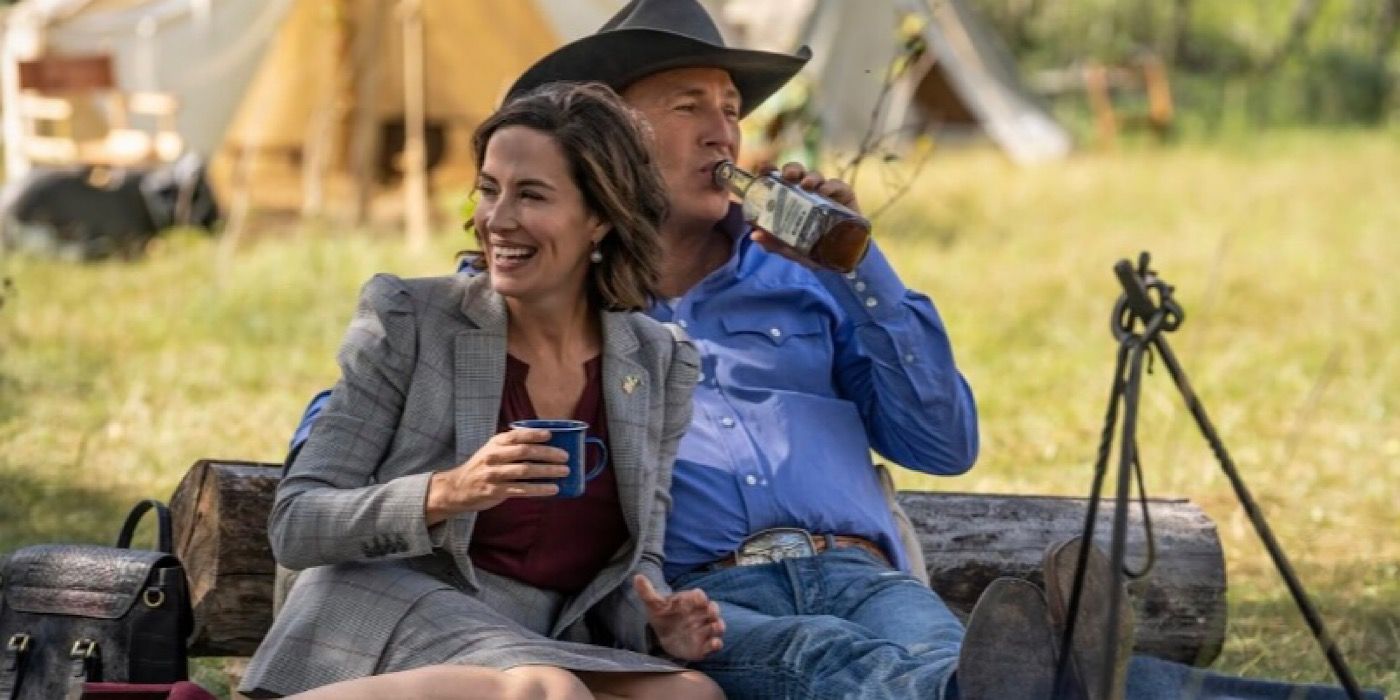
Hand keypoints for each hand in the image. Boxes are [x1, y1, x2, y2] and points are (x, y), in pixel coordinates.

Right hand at [425, 428, 568, 523]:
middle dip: (547, 453)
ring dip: (547, 471)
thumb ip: (513, 447)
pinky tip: (553, 489)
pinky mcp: (495, 491)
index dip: (534, 434)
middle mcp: (493, 457)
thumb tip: (547, 444)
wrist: (458, 487)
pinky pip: (521, 490)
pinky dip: (539, 489)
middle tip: (565, 456)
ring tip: (564, 472)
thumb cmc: (483, 467)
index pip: (516, 436)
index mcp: (495, 443)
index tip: (550, 435)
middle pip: (524, 452)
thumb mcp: (493, 451)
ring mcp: (494, 475)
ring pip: (525, 471)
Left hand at [633, 575, 724, 660]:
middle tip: (711, 611)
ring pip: (716, 626)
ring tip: (716, 626)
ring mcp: (705, 630)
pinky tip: (714, 644)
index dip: (699, 596)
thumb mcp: (654, 605)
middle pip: (712, 610)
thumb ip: (647, 592)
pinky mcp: (705, 646)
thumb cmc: (664, 616)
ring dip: (718, 626)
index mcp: (691, 602)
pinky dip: (716, 644)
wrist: (665, 636)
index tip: (697, 597)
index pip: (698, 596)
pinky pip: (714, 645)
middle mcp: (702, 615)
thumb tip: (637, 577)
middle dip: (713, 610)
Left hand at [749, 161, 861, 266]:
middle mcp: (806, 191)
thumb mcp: (791, 249)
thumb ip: (774, 242)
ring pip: (816, 176)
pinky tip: (825, 192)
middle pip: (797, 172)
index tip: (764, 170)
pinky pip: (837, 185)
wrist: (842, 257)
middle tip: (788, 176)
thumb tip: (754, 235)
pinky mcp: (844, 195)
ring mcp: (825, 192)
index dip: (770, 170)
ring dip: (810, 177)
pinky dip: (830, 185)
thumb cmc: (813, 248)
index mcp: (790, 198)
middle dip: (791, 169)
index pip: (778, 179)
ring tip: (807, 185)